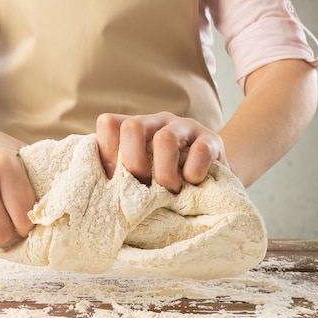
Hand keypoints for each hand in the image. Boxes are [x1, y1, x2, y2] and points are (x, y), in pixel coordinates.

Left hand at [96, 112, 226, 192]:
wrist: (214, 179)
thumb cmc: (170, 179)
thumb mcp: (144, 174)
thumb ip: (123, 175)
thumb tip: (102, 195)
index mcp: (137, 128)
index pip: (109, 123)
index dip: (107, 151)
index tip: (115, 178)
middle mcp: (158, 122)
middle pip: (133, 127)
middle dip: (134, 164)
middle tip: (145, 188)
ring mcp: (185, 127)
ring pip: (165, 139)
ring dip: (164, 173)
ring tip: (171, 191)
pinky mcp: (212, 140)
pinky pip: (200, 151)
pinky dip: (193, 173)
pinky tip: (193, 183)